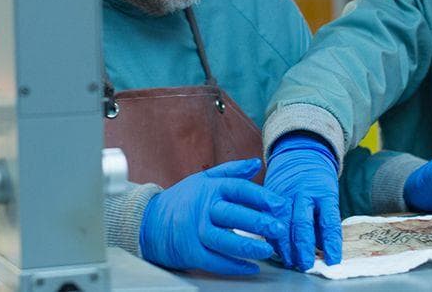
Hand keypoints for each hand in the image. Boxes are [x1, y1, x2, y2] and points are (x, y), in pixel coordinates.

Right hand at [139, 158, 288, 274]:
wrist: (150, 222)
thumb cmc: (183, 200)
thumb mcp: (204, 179)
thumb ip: (232, 171)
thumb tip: (257, 163)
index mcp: (209, 189)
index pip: (238, 189)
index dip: (261, 197)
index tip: (281, 205)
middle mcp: (202, 209)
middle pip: (233, 215)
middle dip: (259, 222)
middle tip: (280, 228)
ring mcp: (194, 231)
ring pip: (224, 240)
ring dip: (248, 247)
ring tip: (268, 250)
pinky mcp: (190, 252)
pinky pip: (214, 261)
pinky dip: (234, 266)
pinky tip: (251, 267)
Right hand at [264, 133, 341, 270]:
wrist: (300, 153)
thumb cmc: (318, 182)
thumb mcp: (329, 196)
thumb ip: (324, 222)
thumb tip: (323, 250)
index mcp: (324, 192)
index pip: (329, 221)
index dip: (331, 243)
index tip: (333, 260)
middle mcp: (303, 193)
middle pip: (302, 223)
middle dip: (303, 247)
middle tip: (305, 265)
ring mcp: (285, 193)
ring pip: (283, 222)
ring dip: (285, 246)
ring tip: (290, 262)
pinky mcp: (270, 194)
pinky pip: (268, 218)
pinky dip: (272, 235)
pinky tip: (276, 249)